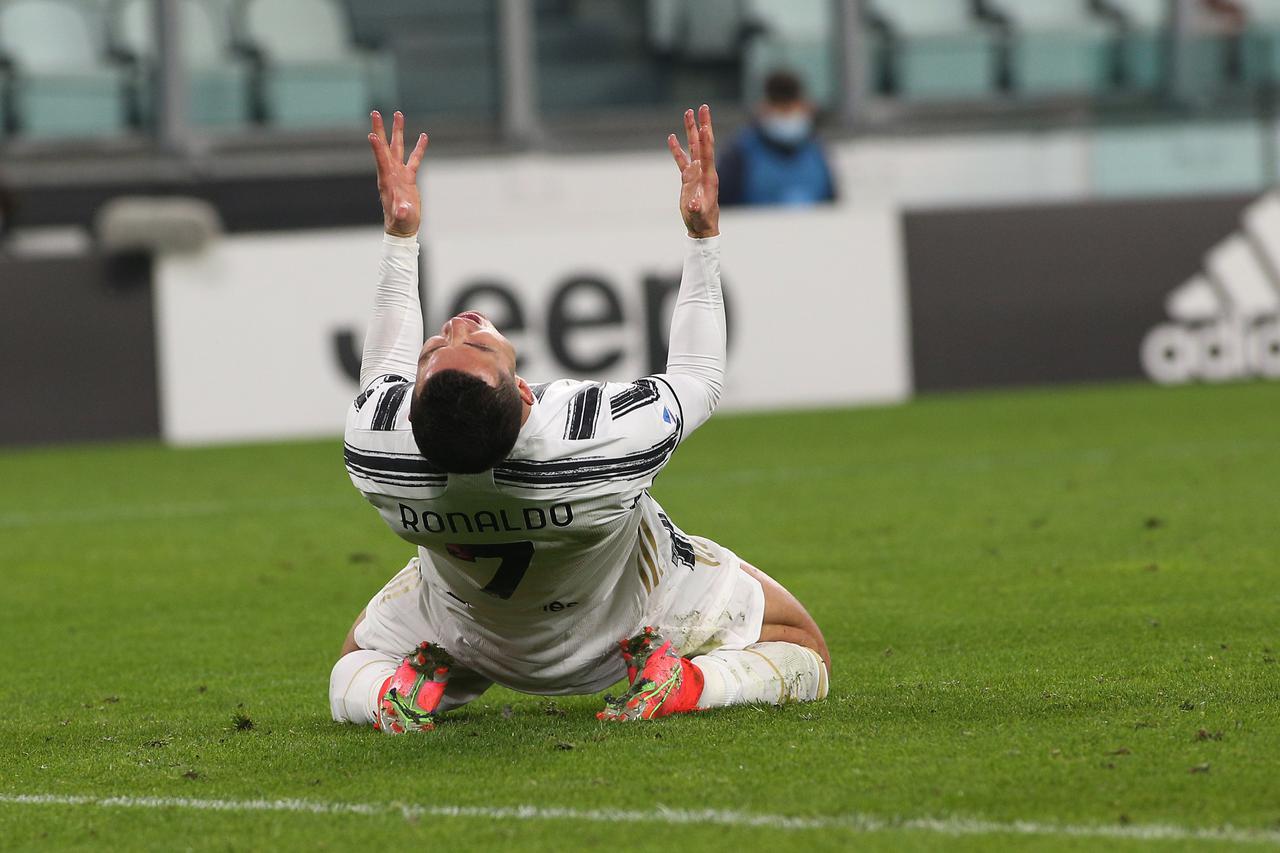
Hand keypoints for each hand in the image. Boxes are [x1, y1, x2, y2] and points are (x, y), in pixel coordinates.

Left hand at [368, 110, 427, 236]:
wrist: (403, 227)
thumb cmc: (401, 222)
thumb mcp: (402, 217)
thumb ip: (402, 212)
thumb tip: (403, 209)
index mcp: (386, 180)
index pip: (381, 160)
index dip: (377, 148)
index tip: (372, 134)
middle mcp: (390, 173)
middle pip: (384, 147)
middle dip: (380, 130)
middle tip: (375, 112)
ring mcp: (399, 173)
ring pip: (397, 148)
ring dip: (397, 131)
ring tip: (398, 114)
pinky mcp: (408, 177)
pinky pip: (414, 159)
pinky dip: (418, 148)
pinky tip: (423, 136)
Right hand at [667, 104, 719, 238]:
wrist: (702, 227)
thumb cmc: (702, 221)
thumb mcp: (700, 215)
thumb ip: (697, 208)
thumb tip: (694, 203)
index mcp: (709, 177)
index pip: (707, 154)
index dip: (706, 140)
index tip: (704, 125)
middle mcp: (704, 171)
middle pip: (704, 143)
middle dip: (703, 125)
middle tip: (703, 107)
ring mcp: (696, 173)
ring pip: (694, 147)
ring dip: (691, 131)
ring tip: (688, 113)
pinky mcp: (688, 178)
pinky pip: (682, 160)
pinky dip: (677, 149)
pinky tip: (672, 137)